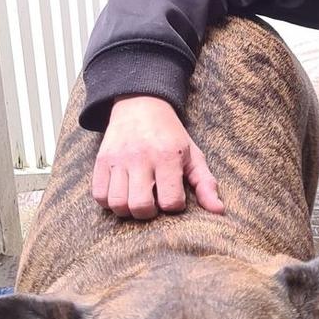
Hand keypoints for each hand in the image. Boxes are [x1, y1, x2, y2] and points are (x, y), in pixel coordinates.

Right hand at [92, 95, 223, 218]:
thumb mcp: (193, 155)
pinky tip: (122, 194)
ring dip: (128, 210)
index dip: (174, 205)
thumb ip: (205, 184)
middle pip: (140, 206)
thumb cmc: (170, 135)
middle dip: (149, 213)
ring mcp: (118, 159)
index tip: (173, 196)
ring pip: (117, 204)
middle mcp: (140, 157)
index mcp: (167, 156)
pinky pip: (99, 195)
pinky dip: (109, 202)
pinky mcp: (100, 160)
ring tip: (136, 199)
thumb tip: (218, 211)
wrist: (141, 104)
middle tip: (153, 203)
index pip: (170, 201)